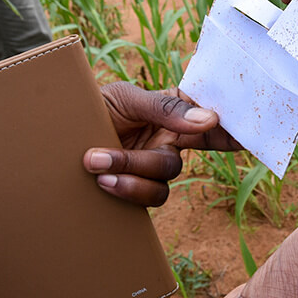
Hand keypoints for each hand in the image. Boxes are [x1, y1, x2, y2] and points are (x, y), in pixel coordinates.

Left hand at [83, 82, 237, 206]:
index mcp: (170, 116)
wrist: (52, 131)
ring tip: (93, 164)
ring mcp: (147, 169)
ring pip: (160, 183)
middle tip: (105, 156)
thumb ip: (167, 108)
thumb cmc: (91, 104)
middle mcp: (164, 144)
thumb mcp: (125, 98)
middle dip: (145, 162)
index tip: (245, 138)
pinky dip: (125, 191)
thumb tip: (210, 119)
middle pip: (175, 162)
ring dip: (128, 176)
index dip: (229, 134)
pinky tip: (101, 181)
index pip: (207, 126)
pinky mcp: (131, 190)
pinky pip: (145, 199)